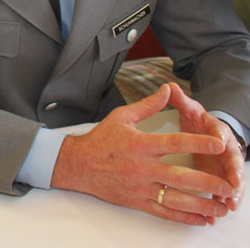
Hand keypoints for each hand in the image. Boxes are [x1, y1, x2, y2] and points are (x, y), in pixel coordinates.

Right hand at [51, 83, 234, 224]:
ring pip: (174, 198)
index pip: (174, 143)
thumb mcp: (122, 116)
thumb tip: (167, 90)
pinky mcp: (136, 200)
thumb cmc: (100, 139)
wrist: (78, 164)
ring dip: (200, 204)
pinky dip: (183, 217)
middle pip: (180, 177)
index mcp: (140, 144)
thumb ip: (148, 106)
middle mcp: (141, 167)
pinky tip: (200, 218)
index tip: (218, 144)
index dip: (198, 143)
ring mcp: (139, 186)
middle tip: (229, 186)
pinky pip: (163, 211)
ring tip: (220, 207)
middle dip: (207, 183)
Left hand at [167, 82, 244, 213]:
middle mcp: (225, 149)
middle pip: (232, 161)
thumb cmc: (197, 120)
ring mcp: (223, 165)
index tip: (220, 143)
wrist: (206, 131)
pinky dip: (218, 202)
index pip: (221, 133)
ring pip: (230, 180)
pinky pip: (221, 192)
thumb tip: (169, 86)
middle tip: (233, 184)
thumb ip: (181, 100)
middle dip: (234, 173)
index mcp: (217, 130)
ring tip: (228, 205)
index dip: (221, 138)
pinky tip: (213, 215)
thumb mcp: (190, 109)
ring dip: (231, 193)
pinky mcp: (218, 177)